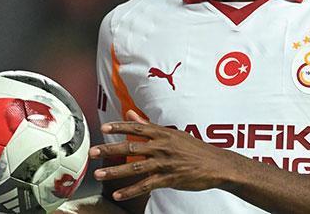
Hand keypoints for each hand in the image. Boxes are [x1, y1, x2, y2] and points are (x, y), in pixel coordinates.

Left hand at [89, 110, 240, 200]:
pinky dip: (131, 190)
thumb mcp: (174, 134)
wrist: (216, 164)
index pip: (137, 127)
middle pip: (131, 147)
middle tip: (93, 152)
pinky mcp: (169, 178)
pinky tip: (118, 194)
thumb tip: (130, 114)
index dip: (119, 127)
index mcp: (163, 134)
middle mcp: (162, 146)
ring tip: (100, 174)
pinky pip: (146, 185)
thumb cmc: (196, 149)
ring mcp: (165, 163)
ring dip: (115, 171)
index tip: (104, 128)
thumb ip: (149, 126)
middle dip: (109, 150)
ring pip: (135, 166)